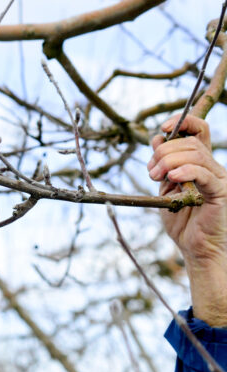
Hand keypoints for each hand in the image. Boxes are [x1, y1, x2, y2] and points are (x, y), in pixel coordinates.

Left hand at [148, 114, 226, 325]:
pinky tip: (172, 178)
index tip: (161, 128)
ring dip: (168, 160)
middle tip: (151, 171)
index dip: (182, 122)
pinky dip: (185, 170)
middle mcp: (213, 168)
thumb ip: (161, 164)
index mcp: (201, 164)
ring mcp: (220, 179)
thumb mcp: (165, 188)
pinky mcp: (221, 193)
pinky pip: (204, 173)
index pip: (198, 130)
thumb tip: (155, 138)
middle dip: (164, 151)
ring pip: (195, 154)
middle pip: (190, 141)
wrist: (195, 250)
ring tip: (156, 176)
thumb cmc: (181, 221)